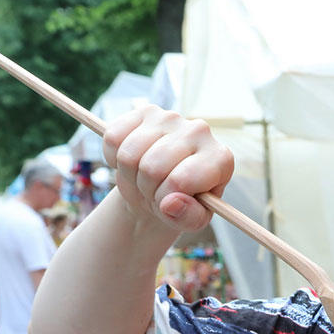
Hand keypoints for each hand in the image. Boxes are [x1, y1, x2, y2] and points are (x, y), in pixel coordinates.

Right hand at [102, 105, 233, 234]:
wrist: (162, 189)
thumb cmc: (182, 205)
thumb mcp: (191, 221)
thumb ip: (187, 217)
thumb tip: (170, 204)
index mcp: (220, 159)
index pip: (180, 180)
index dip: (165, 199)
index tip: (170, 203)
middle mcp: (200, 131)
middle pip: (152, 168)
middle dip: (147, 190)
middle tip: (156, 193)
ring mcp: (171, 117)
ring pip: (129, 154)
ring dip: (129, 176)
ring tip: (144, 181)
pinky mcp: (145, 111)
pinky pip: (113, 138)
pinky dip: (113, 158)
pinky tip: (131, 163)